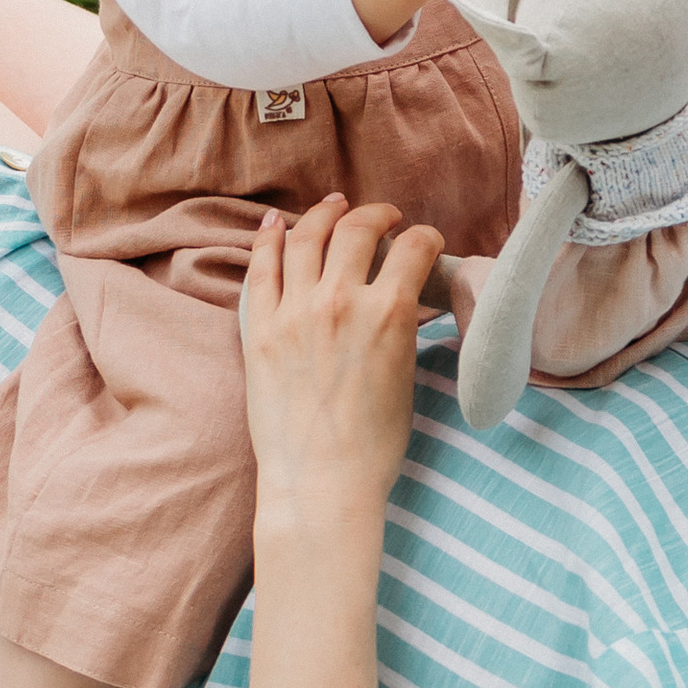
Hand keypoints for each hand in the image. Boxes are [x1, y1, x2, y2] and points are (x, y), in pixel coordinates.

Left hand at [240, 196, 442, 519]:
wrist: (322, 481)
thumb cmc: (374, 443)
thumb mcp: (405, 375)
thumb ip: (401, 327)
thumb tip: (401, 300)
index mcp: (388, 314)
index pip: (414, 249)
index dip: (426, 238)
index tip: (424, 241)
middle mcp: (340, 302)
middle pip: (358, 230)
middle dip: (378, 214)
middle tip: (385, 217)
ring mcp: (294, 312)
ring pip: (307, 237)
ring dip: (325, 214)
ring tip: (335, 206)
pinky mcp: (260, 330)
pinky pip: (262, 268)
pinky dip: (270, 239)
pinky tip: (276, 223)